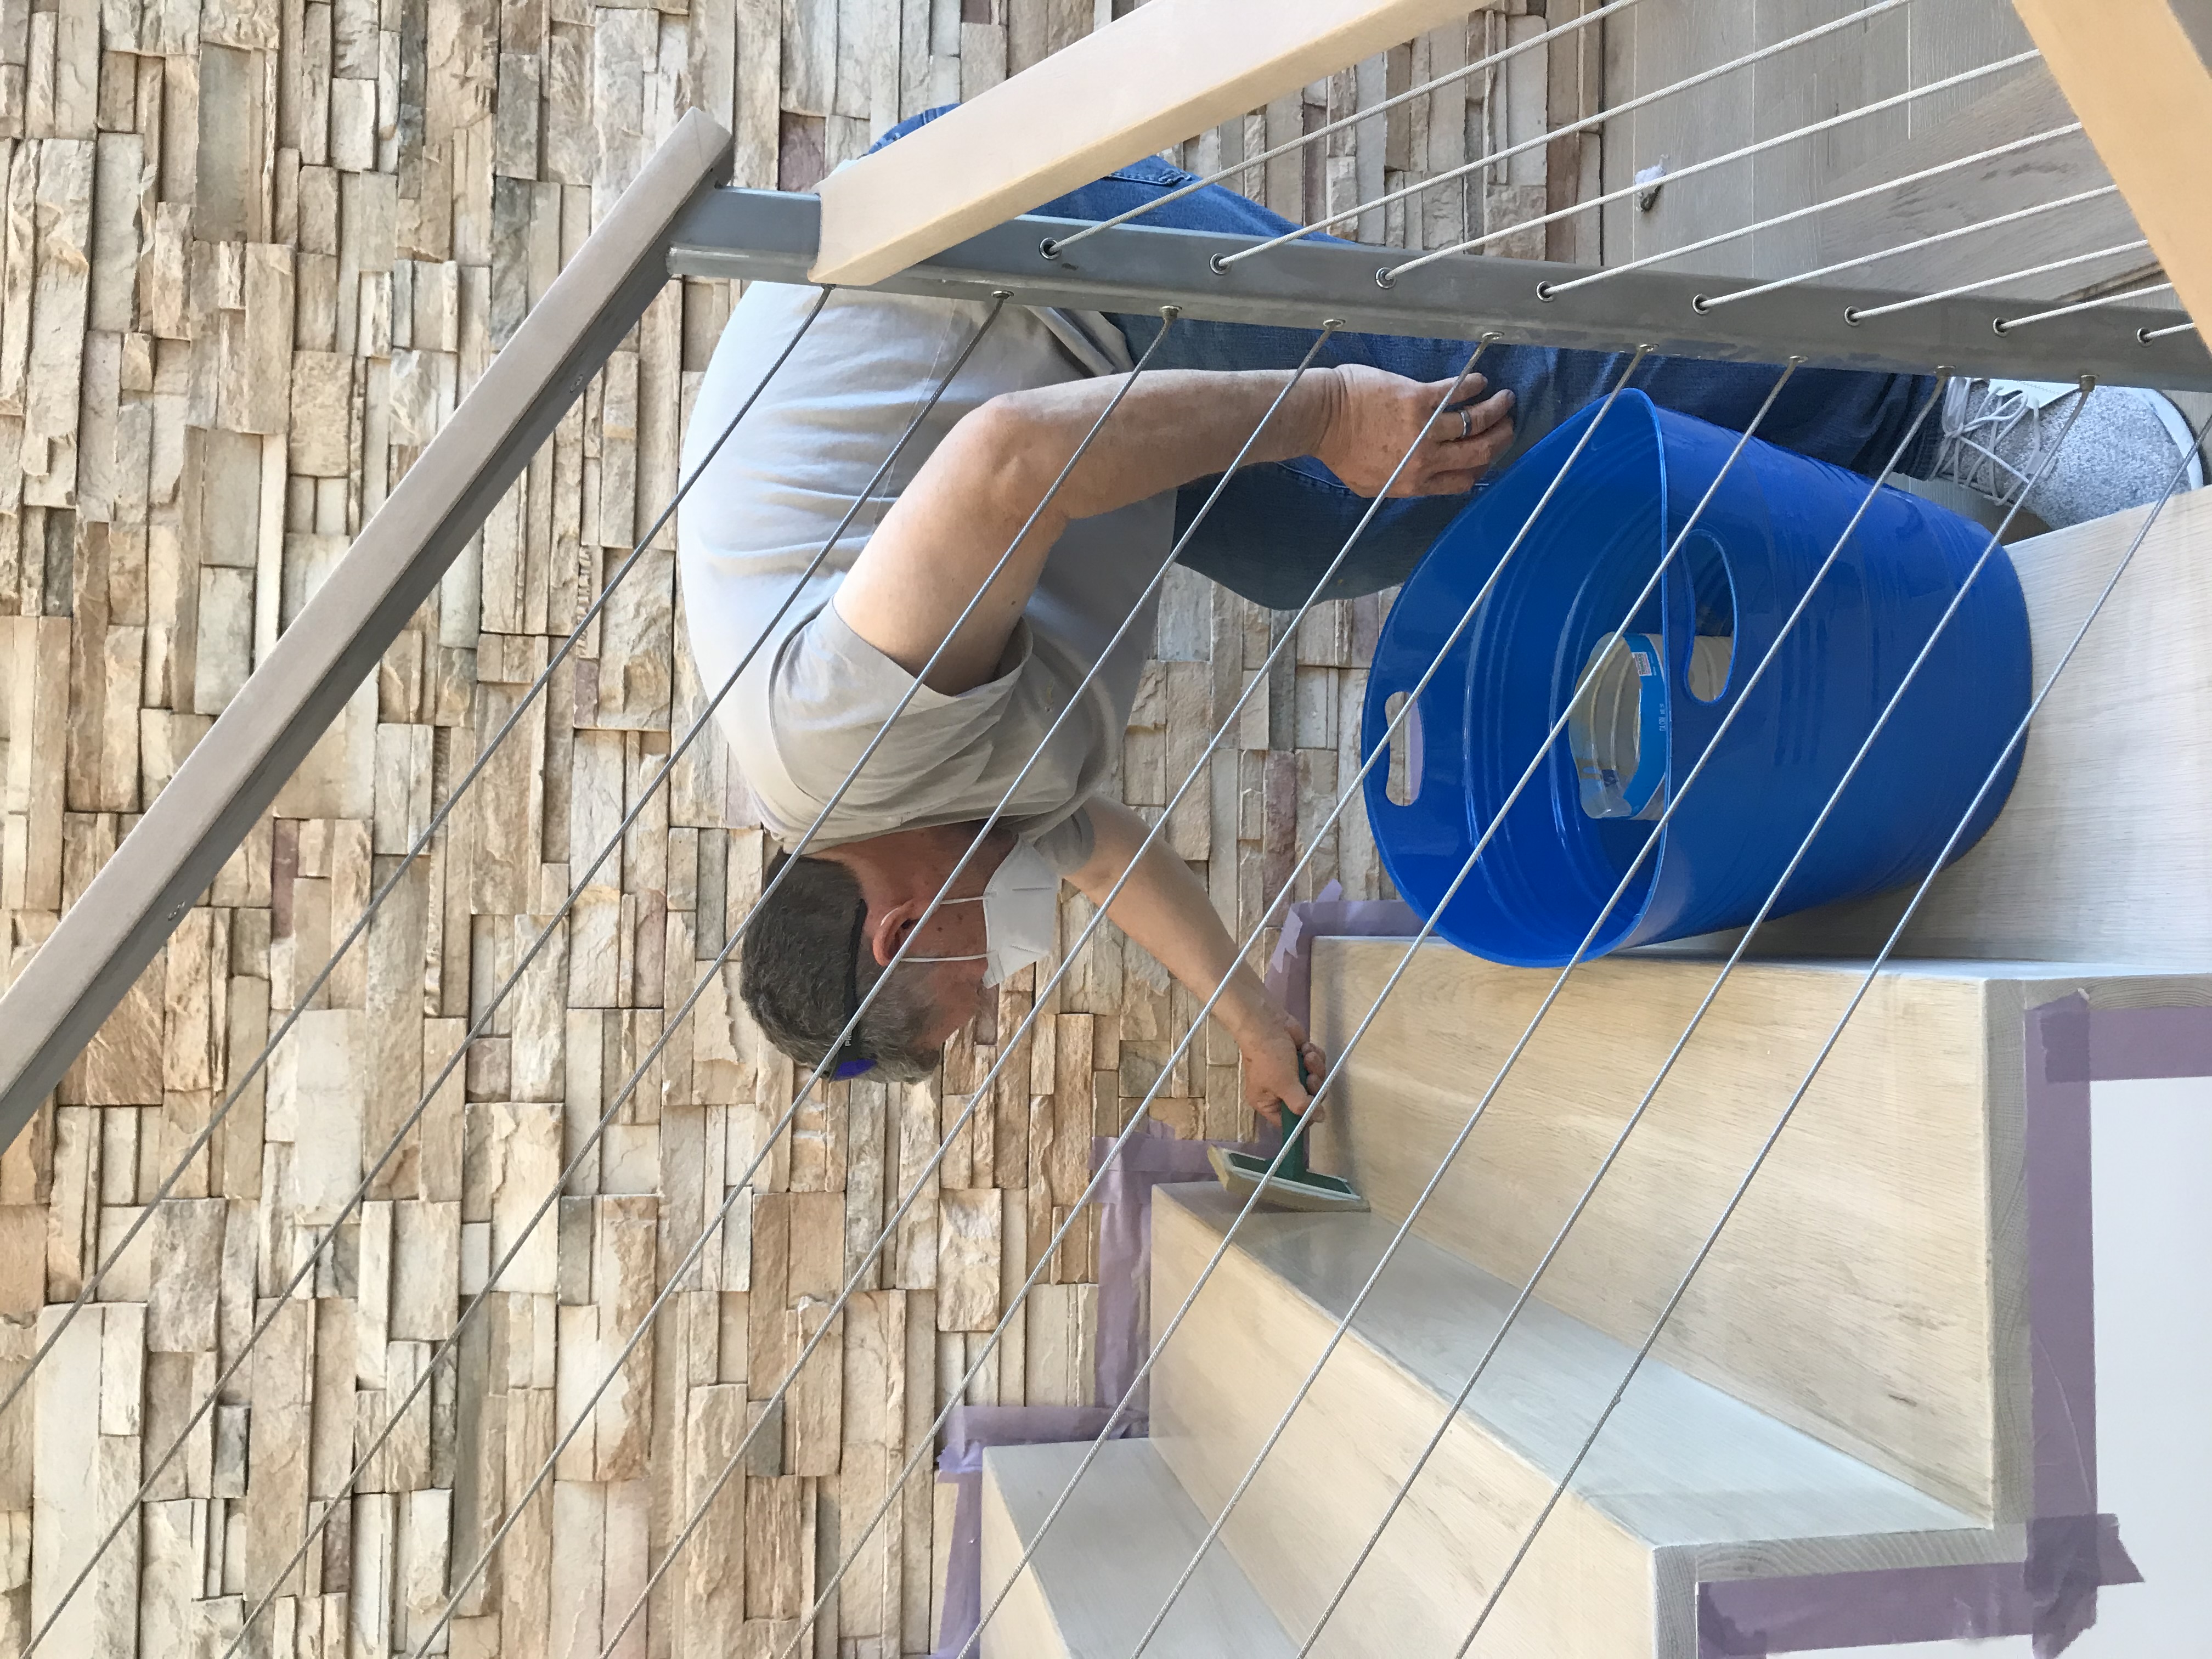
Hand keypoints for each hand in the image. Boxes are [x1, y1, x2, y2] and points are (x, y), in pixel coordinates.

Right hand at [1242, 1014, 1330, 1129]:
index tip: (1315, 1108)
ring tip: (1307, 1057)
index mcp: (1267, 1102)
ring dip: (1315, 1069)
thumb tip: (1319, 1118)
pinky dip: (1315, 1057)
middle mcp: (1279, 1091)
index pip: (1290, 1121)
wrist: (1266, 1022)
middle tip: (1311, 1078)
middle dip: (1313, 1087)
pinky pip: (1317, 1066)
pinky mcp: (1301, 1059)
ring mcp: (1291, 1074)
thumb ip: (1302, 1105)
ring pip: (1316, 1082)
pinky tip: (1306, 1048)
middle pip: (1307, 1101)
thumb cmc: (1269, 1057)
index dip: (1305, 1116)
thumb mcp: (1284, 1085)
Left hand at [1313, 364, 1515, 497]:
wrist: (1321, 418)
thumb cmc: (1339, 450)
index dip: (1481, 469)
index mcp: (1414, 483)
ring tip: (1505, 400)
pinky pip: (1458, 392)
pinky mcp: (1419, 399)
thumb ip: (1402, 481)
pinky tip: (1480, 381)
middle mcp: (1425, 460)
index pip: (1462, 481)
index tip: (1488, 456)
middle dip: (1500, 439)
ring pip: (1475, 422)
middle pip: (1478, 452)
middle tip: (1508, 425)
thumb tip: (1424, 476)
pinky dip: (1474, 386)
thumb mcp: (1371, 483)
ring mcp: (1424, 429)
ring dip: (1496, 409)